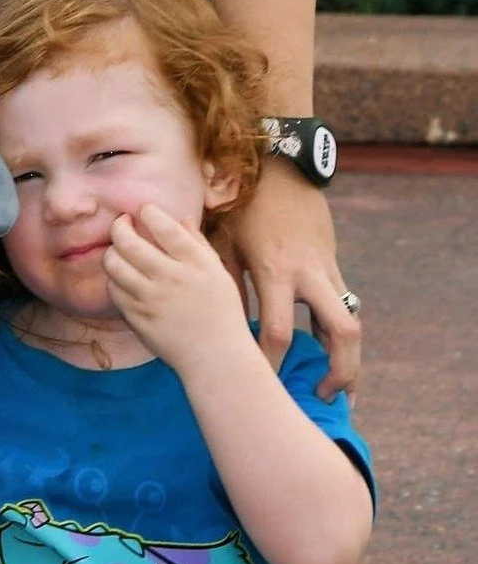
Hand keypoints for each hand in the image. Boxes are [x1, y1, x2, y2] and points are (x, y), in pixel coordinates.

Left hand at [103, 205, 248, 375]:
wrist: (218, 360)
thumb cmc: (221, 313)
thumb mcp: (218, 274)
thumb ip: (197, 244)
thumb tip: (180, 217)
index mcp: (196, 265)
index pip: (164, 227)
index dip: (148, 212)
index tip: (144, 210)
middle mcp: (172, 280)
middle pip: (128, 242)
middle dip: (120, 226)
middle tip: (123, 223)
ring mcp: (152, 300)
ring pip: (113, 264)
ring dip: (112, 252)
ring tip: (120, 250)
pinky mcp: (138, 319)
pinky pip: (114, 290)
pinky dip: (115, 279)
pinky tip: (124, 277)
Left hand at [225, 162, 357, 396]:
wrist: (281, 167)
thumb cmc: (243, 202)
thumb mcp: (224, 237)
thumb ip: (221, 276)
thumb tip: (212, 314)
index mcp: (275, 270)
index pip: (275, 329)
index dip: (269, 361)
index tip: (260, 385)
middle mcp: (308, 275)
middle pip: (339, 333)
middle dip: (339, 371)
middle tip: (322, 397)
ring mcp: (327, 271)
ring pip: (351, 323)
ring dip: (349, 357)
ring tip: (338, 389)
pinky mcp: (334, 266)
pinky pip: (344, 307)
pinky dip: (340, 333)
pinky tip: (332, 355)